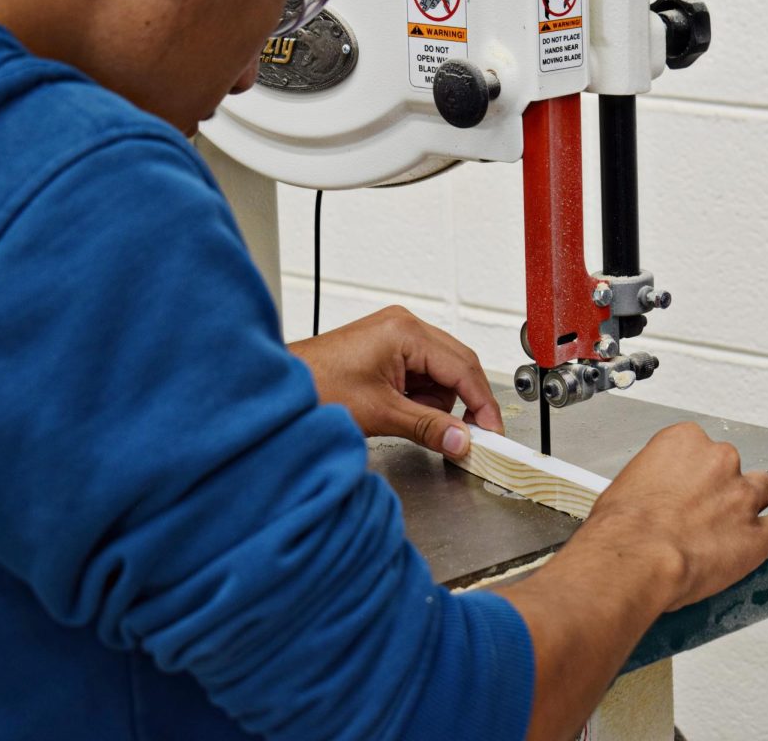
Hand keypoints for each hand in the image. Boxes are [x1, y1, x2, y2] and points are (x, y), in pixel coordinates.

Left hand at [288, 306, 503, 456]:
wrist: (276, 390)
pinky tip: (400, 411)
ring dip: (435, 403)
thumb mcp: (380, 413)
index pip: (463, 368)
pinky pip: (421, 375)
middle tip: (467, 437)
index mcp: (406, 332)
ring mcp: (395, 336)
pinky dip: (419, 398)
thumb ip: (428, 427)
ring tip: (406, 419)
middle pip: (458, 366)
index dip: (482, 404)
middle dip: (461, 404)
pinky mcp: (386, 350)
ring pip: (441, 374)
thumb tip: (462, 440)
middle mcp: (404, 326)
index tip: (491, 432)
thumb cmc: (314, 388)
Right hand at [498, 422, 767, 739]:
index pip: (700, 446)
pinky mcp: (757, 534)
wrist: (634, 557)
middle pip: (732, 466)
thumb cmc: (621, 527)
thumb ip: (653, 482)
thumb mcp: (626, 485)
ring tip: (736, 524)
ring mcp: (742, 496)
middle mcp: (718, 461)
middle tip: (703, 511)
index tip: (687, 485)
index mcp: (684, 441)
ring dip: (752, 505)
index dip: (695, 470)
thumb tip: (651, 498)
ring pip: (764, 490)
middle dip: (722, 487)